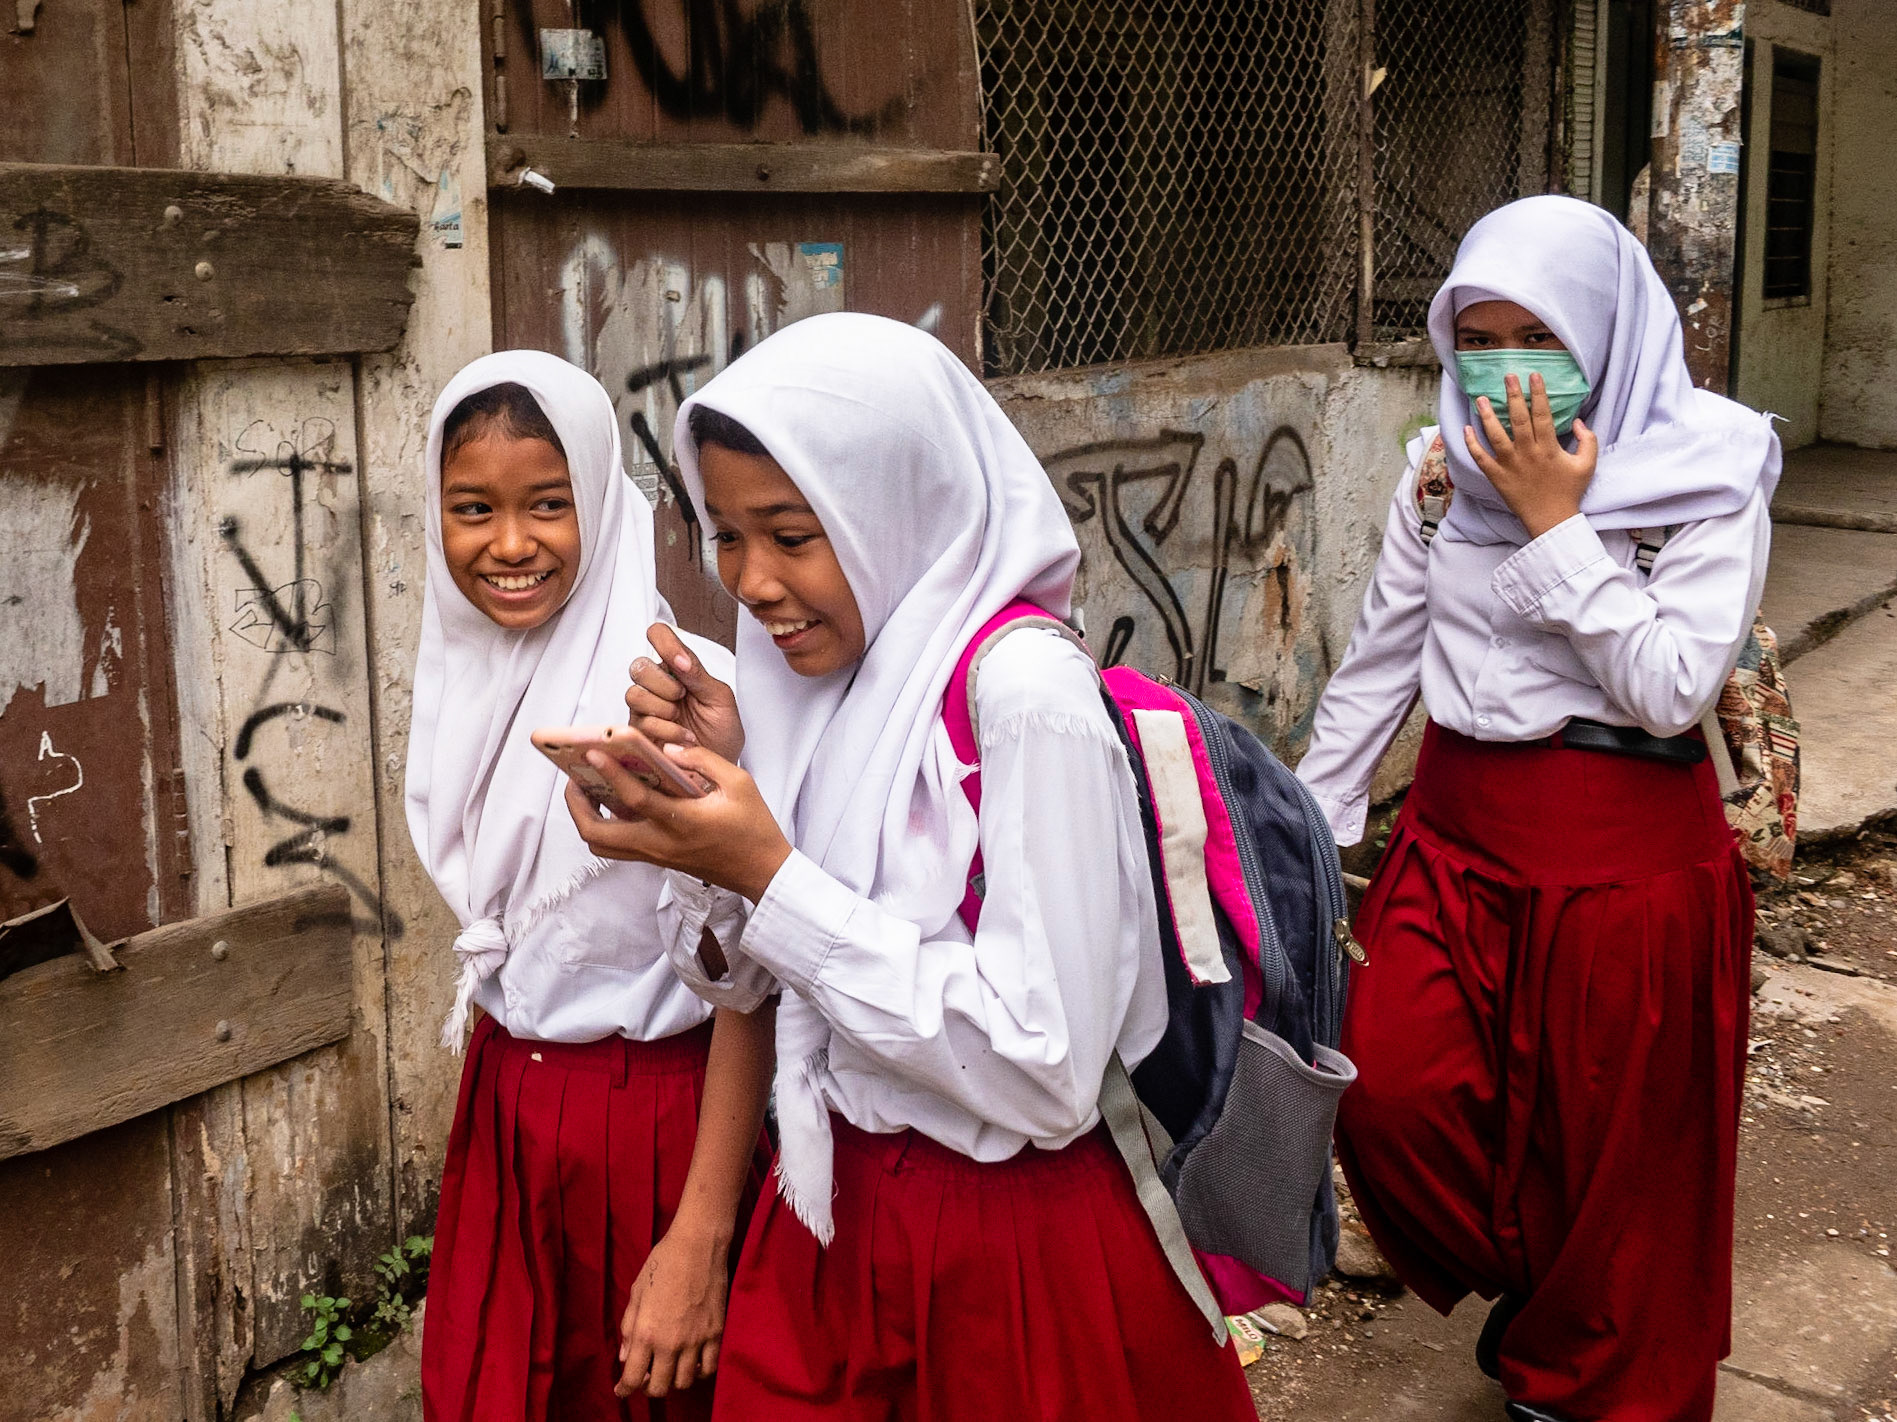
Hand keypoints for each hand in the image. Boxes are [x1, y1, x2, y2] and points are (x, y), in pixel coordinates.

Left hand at [564, 743, 791, 901]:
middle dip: (577, 806)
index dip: (611, 774)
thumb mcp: (739, 784)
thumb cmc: (753, 827)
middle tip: (576, 777)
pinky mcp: (657, 859)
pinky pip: (617, 846)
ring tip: (585, 789)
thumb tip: (668, 749)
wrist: (761, 870)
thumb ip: (703, 760)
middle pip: (599, 835)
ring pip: (602, 846)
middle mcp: (661, 843)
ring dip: (585, 818)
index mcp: (683, 822)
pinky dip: (604, 825)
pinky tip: (610, 801)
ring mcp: (656, 855)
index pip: (636, 799)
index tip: (593, 751)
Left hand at [615, 1222, 729, 1398]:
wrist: (698, 1244)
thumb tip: (625, 1355)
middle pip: (659, 1388)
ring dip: (674, 1380)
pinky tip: (693, 1362)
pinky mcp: (716, 1332)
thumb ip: (629, 1326)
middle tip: (646, 1377)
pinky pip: (709, 1367)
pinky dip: (699, 1371)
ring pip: (685, 1382)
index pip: (632, 1377)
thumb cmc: (663, 1262)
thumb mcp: (637, 1292)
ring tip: (670, 1368)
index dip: (624, 1389)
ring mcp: (696, 1339)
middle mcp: (671, 1342)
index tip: (621, 1390)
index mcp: (646, 1332)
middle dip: (648, 1388)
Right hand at [628, 624, 745, 762]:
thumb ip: (698, 674)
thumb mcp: (719, 698)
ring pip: (634, 695)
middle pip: (639, 667)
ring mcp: (646, 709)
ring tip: (682, 720)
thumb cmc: (722, 731)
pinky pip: (641, 723)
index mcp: (678, 668)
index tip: (680, 662)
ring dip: (662, 708)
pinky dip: (666, 730)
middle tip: (682, 697)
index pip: (659, 637)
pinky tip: (682, 737)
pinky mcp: (640, 732)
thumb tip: (680, 657)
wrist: (719, 766)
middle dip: (663, 684)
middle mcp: (658, 685)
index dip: (662, 641)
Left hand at [1463, 371, 1599, 538]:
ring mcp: (1510, 465)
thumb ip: (1587, 440)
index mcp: (1549, 447)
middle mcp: (1527, 452)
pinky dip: (1472, 444)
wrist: (1551, 519)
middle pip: (1518, 419)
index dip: (1538, 393)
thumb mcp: (1587, 464)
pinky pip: (1481, 458)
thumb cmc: (1569, 491)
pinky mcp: (1496, 477)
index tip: (1533, 376)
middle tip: (1507, 376)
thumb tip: (1578, 421)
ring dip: (1488, 416)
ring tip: (1481, 398)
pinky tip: (1467, 428)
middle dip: (1513, 395)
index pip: (1542, 414)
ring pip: (1495, 435)